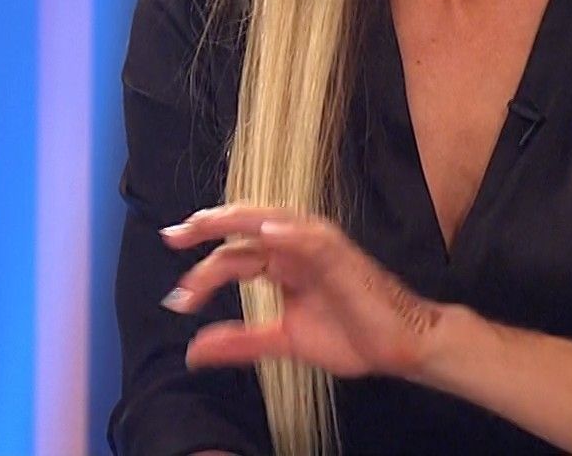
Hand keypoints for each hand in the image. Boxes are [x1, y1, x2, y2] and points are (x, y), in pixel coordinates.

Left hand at [157, 204, 447, 379]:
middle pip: (246, 229)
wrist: (398, 348)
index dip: (202, 274)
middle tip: (173, 236)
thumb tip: (193, 352)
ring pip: (274, 221)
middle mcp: (297, 248)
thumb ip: (240, 342)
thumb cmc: (351, 336)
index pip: (234, 258)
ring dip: (238, 220)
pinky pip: (314, 238)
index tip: (178, 300)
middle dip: (207, 227)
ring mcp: (319, 248)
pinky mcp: (343, 256)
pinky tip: (267, 233)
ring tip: (205, 222)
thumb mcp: (282, 342)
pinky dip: (291, 232)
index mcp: (283, 263)